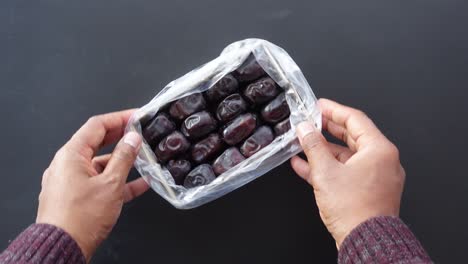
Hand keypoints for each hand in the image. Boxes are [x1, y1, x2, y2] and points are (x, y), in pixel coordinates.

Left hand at [36, 110, 149, 261]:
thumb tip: (133, 139)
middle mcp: (68, 165)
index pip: (97, 125)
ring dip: (122, 161)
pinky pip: (100, 182)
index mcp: (71, 155)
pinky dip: (118, 181)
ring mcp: (72, 181)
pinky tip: (139, 184)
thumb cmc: (80, 218)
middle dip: (121, 137)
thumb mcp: (110, 184)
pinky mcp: (77, 196)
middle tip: (140, 133)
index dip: (119, 118)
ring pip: (101, 164)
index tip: (136, 117)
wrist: (64, 247)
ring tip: (144, 160)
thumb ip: (124, 158)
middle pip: (98, 143)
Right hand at [291, 99, 404, 246]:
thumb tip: (304, 129)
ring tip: (303, 144)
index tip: (318, 106)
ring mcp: (376, 176)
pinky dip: (328, 167)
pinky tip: (306, 166)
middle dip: (327, 129)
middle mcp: (382, 160)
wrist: (365, 241)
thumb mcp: (326, 172)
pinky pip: (346, 171)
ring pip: (347, 155)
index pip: (355, 119)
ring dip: (323, 150)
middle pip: (351, 136)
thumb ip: (313, 146)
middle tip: (311, 121)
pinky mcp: (368, 190)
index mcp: (379, 150)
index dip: (333, 110)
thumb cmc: (355, 211)